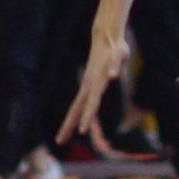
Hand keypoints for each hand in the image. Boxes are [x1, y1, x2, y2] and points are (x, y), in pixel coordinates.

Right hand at [57, 27, 131, 145]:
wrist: (107, 37)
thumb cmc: (115, 47)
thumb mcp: (119, 55)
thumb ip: (115, 66)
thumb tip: (113, 76)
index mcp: (96, 82)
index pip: (91, 104)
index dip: (87, 117)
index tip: (82, 131)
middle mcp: (89, 86)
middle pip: (76, 110)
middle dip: (68, 126)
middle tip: (59, 142)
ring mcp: (88, 86)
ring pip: (76, 108)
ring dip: (69, 123)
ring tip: (62, 138)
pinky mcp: (90, 85)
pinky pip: (82, 104)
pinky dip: (77, 115)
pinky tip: (77, 123)